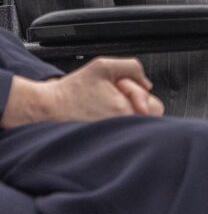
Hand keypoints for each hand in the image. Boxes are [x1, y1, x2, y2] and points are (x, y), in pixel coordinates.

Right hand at [1, 57, 163, 127]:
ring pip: (137, 126)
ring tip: (104, 107)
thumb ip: (132, 68)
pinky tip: (101, 118)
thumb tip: (147, 83)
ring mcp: (116, 140)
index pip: (155, 105)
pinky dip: (119, 125)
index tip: (120, 88)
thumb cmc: (71, 92)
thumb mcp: (103, 66)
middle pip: (150, 118)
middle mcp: (124, 130)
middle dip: (136, 103)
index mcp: (126, 112)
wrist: (47, 110)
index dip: (137, 92)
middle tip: (112, 97)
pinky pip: (124, 135)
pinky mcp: (108, 147)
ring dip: (127, 113)